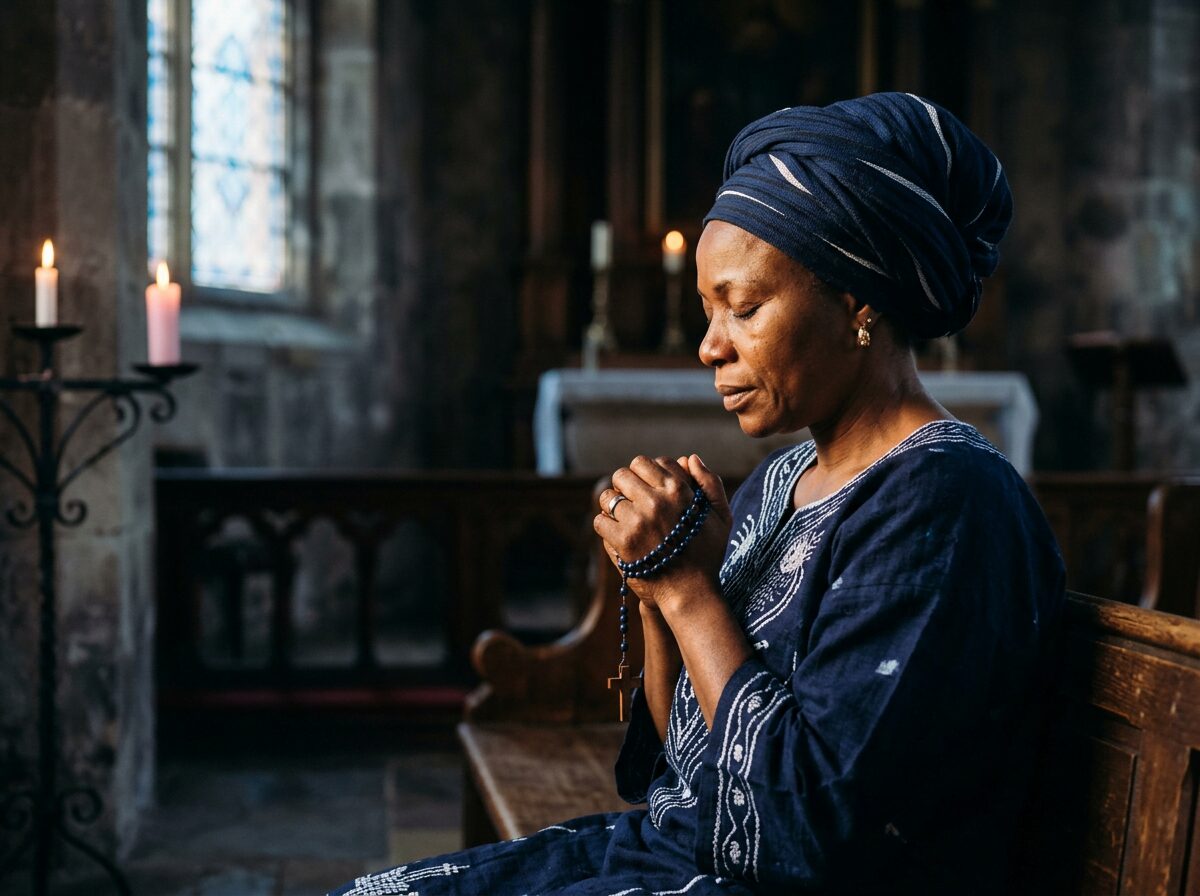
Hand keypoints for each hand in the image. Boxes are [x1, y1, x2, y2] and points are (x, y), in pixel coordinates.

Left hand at [593, 454, 731, 611]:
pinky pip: (601, 520)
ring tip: (623, 517)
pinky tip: (617, 534)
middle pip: (625, 473)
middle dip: (627, 484)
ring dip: (613, 504)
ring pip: (609, 495)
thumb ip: (710, 484)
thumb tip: (689, 457)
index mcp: (679, 490)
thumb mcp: (721, 517)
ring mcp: (638, 521)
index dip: (650, 474)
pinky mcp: (622, 541)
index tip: (651, 489)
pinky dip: (606, 526)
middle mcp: (657, 501)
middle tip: (632, 500)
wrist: (691, 592)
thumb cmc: (707, 554)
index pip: (651, 462)